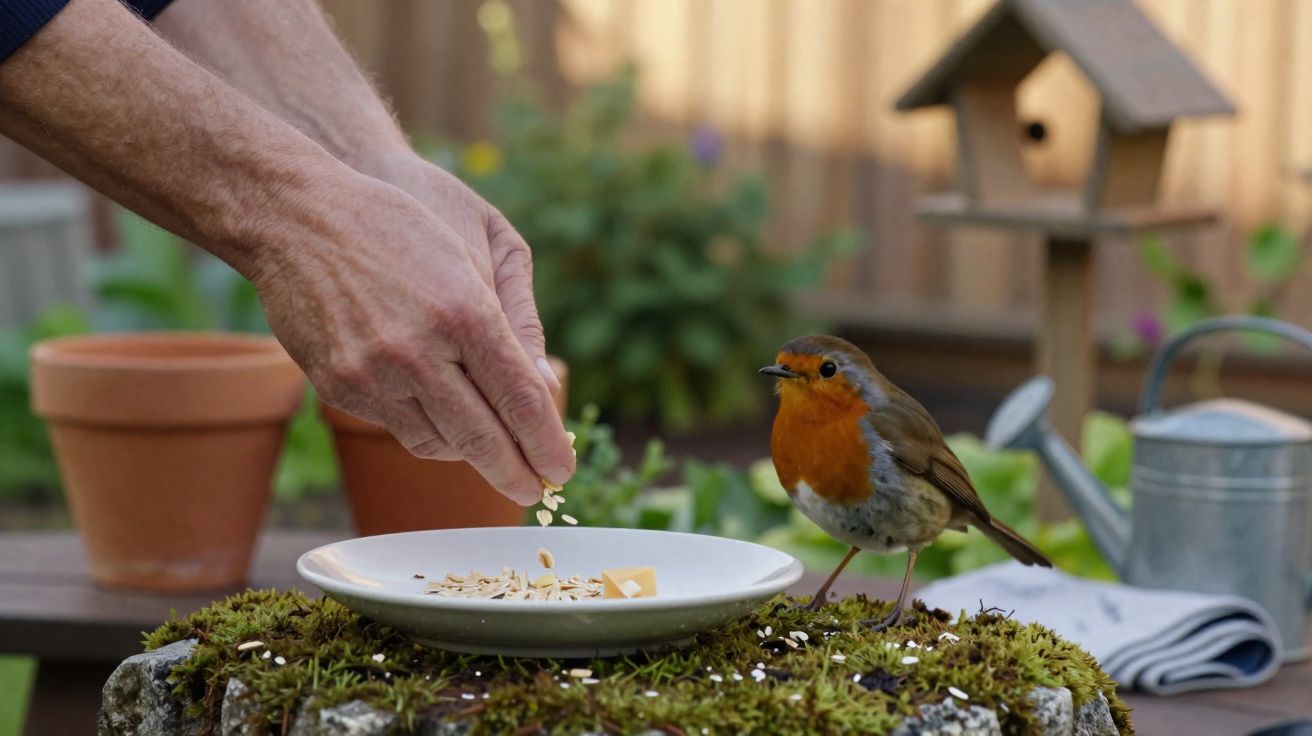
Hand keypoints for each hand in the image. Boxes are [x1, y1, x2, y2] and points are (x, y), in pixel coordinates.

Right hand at [248, 165, 572, 504]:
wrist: (295, 218)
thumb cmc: (397, 224)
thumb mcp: (472, 251)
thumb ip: (515, 321)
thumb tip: (546, 389)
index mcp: (464, 311)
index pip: (521, 399)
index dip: (548, 444)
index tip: (563, 470)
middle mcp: (419, 350)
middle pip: (484, 439)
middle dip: (518, 474)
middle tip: (536, 492)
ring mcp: (373, 373)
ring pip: (440, 443)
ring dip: (472, 455)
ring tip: (492, 451)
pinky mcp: (339, 386)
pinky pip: (398, 428)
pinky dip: (430, 433)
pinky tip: (446, 423)